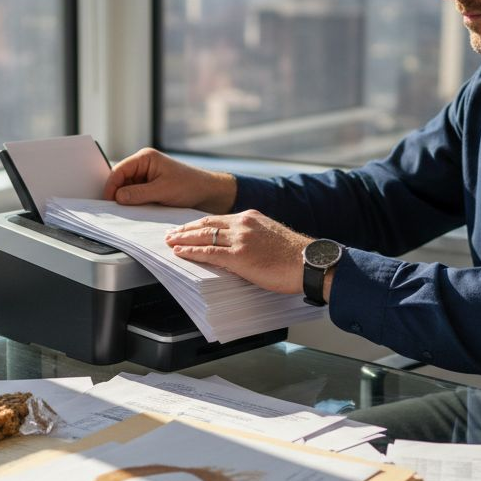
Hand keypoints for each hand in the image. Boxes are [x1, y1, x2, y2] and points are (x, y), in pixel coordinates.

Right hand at [103, 147, 236, 213]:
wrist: (209, 193)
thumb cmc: (190, 186)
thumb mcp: (162, 190)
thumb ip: (138, 194)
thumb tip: (117, 197)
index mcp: (145, 158)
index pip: (119, 170)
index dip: (111, 186)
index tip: (107, 201)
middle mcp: (144, 165)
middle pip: (121, 180)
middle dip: (118, 194)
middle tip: (114, 210)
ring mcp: (147, 176)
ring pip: (127, 189)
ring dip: (127, 200)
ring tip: (127, 212)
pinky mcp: (151, 187)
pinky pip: (136, 195)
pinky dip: (134, 203)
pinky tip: (136, 211)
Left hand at [164, 210, 309, 294]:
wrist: (310, 263)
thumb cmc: (296, 256)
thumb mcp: (271, 237)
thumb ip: (253, 237)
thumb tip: (240, 247)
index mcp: (251, 217)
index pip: (217, 219)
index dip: (198, 224)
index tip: (186, 227)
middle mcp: (243, 223)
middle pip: (206, 224)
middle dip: (185, 229)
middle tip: (170, 234)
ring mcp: (240, 239)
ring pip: (203, 236)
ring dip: (183, 239)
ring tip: (170, 243)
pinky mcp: (239, 256)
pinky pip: (208, 252)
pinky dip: (191, 252)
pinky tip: (180, 252)